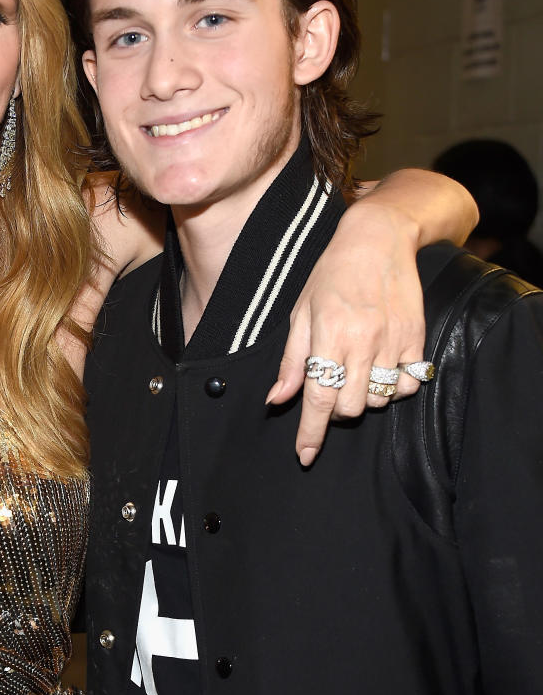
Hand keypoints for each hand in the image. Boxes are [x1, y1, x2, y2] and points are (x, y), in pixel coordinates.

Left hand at [267, 203, 425, 464]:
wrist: (379, 239)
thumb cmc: (332, 273)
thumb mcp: (301, 312)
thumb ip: (292, 360)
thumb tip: (276, 400)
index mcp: (329, 334)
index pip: (318, 397)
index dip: (311, 432)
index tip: (306, 455)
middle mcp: (363, 341)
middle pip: (351, 407)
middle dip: (336, 410)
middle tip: (331, 389)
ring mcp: (393, 341)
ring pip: (380, 400)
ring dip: (365, 398)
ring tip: (356, 374)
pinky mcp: (417, 338)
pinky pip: (410, 384)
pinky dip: (395, 388)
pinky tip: (383, 370)